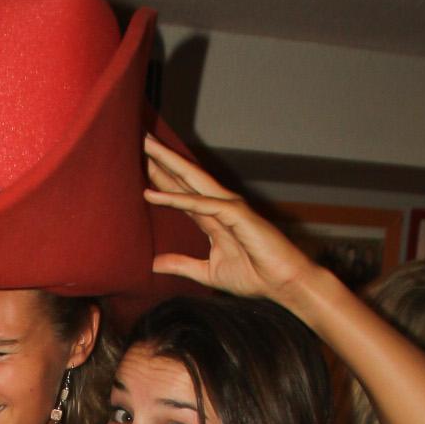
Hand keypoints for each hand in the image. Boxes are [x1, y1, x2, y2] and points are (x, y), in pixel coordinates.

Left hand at [145, 134, 315, 304]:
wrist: (282, 285)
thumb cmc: (254, 276)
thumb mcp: (207, 272)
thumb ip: (182, 265)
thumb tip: (154, 265)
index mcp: (213, 218)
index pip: (183, 193)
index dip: (163, 178)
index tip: (143, 164)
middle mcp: (220, 206)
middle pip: (186, 178)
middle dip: (163, 158)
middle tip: (142, 138)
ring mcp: (229, 207)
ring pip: (192, 181)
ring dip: (168, 163)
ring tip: (146, 147)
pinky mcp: (237, 214)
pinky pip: (201, 205)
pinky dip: (177, 199)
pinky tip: (152, 194)